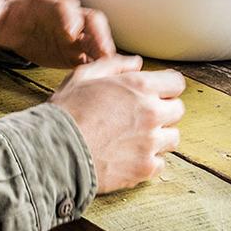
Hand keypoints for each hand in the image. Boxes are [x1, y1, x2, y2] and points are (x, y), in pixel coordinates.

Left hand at [0, 0, 116, 66]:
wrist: (18, 28)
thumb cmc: (8, 20)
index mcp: (49, 5)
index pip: (63, 6)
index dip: (68, 17)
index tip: (70, 31)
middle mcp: (69, 16)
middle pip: (91, 19)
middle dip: (99, 34)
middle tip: (103, 52)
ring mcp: (77, 33)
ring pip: (99, 38)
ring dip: (106, 51)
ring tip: (114, 68)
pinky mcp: (79, 51)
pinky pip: (95, 56)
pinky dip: (103, 65)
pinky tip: (109, 78)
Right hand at [52, 55, 185, 192]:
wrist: (53, 152)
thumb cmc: (65, 112)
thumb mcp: (84, 76)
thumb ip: (115, 65)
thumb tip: (137, 63)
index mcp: (139, 86)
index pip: (176, 83)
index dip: (166, 87)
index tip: (156, 94)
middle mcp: (151, 113)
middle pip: (177, 110)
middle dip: (163, 111)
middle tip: (142, 117)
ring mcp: (150, 142)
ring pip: (173, 138)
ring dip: (159, 137)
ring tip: (136, 139)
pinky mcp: (144, 168)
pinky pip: (161, 164)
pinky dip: (149, 161)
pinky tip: (131, 157)